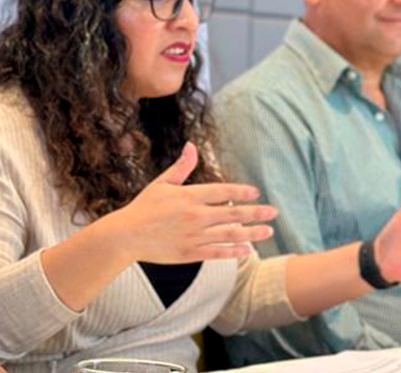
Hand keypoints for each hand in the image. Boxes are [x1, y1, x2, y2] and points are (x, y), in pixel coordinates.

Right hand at [100, 142, 277, 263]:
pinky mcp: (190, 253)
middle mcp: (195, 216)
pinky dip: (234, 251)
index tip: (256, 193)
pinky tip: (247, 249)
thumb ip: (181, 167)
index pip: (222, 192)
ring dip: (252, 233)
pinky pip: (218, 253)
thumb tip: (192, 146)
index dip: (241, 192)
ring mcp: (194, 236)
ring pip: (230, 234)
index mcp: (189, 196)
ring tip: (268, 231)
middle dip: (256, 213)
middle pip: (233, 214)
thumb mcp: (161, 183)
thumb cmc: (143, 207)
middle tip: (273, 212)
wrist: (127, 236)